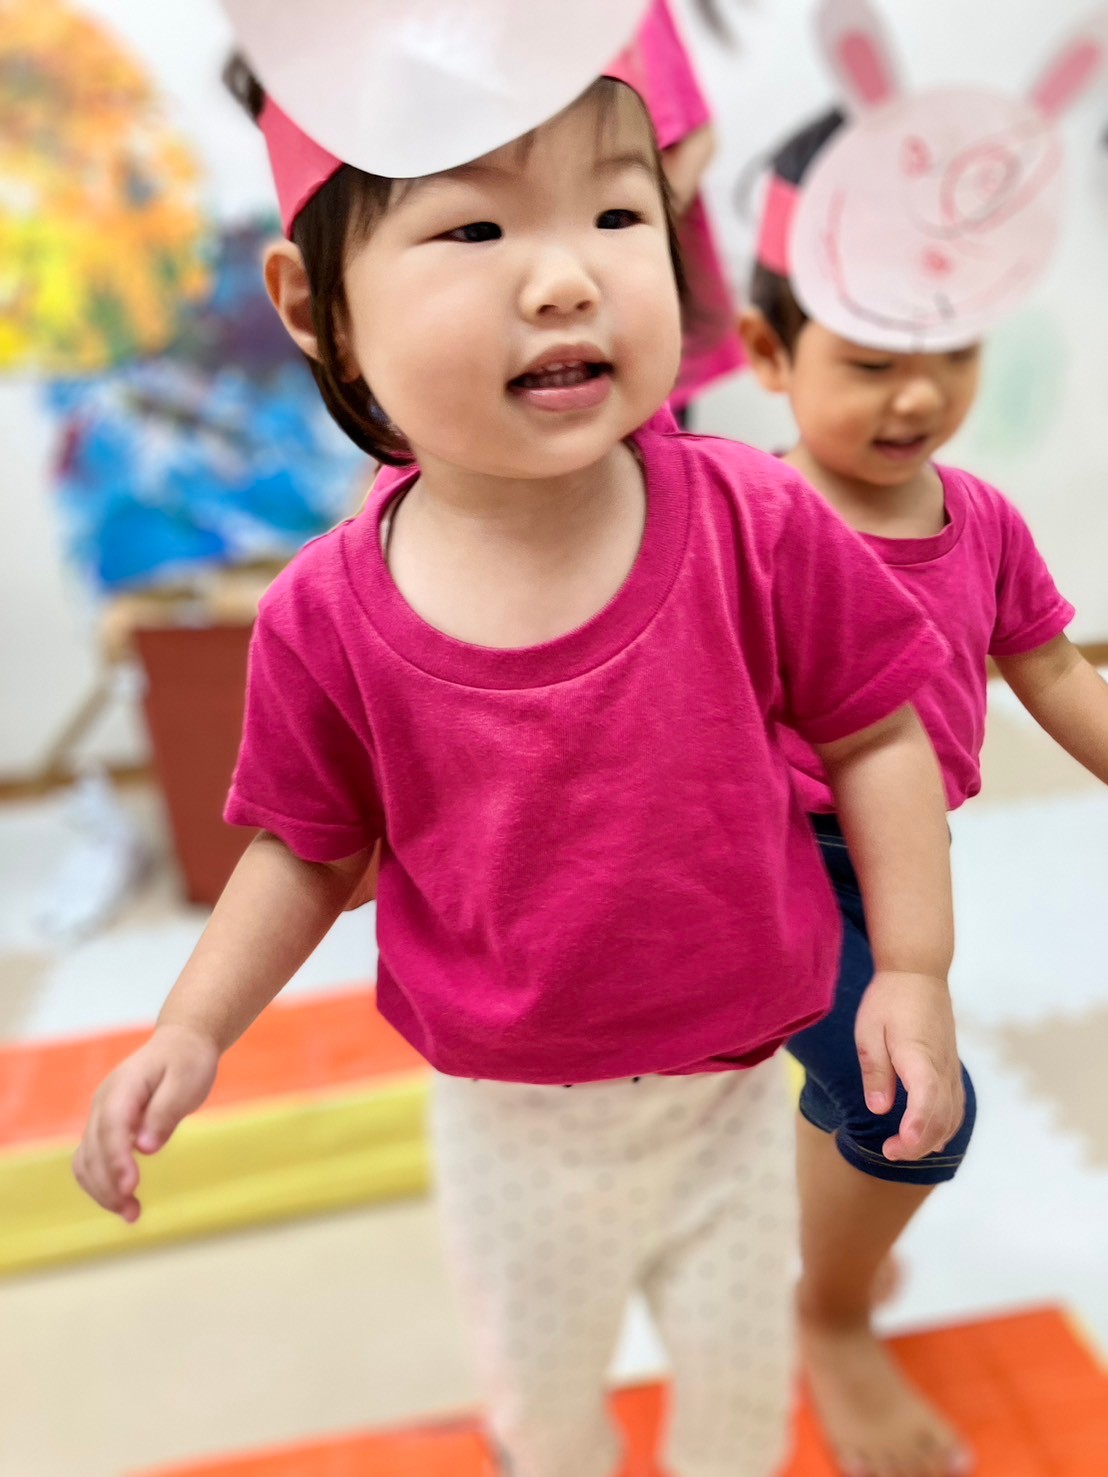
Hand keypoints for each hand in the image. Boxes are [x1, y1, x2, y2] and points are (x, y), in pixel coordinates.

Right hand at [72, 1024, 218, 1222]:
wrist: (180, 1044)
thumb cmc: (187, 1061)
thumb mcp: (187, 1080)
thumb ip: (166, 1111)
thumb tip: (145, 1148)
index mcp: (124, 1086)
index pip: (111, 1125)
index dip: (117, 1158)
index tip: (130, 1186)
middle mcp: (103, 1102)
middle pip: (93, 1148)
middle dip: (109, 1184)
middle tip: (133, 1212)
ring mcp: (100, 1115)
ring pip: (86, 1159)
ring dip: (101, 1190)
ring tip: (131, 1214)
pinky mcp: (105, 1128)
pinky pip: (92, 1160)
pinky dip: (102, 1183)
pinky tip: (124, 1201)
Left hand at [854, 971, 964, 1161]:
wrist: (919, 974)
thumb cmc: (889, 1000)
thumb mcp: (869, 1031)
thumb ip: (876, 1071)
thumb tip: (879, 1109)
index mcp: (920, 1057)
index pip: (927, 1101)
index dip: (916, 1129)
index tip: (896, 1145)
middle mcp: (942, 1068)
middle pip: (941, 1118)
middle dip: (917, 1144)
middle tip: (889, 1151)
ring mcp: (951, 1069)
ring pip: (952, 1116)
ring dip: (931, 1140)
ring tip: (904, 1149)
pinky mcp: (952, 1068)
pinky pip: (956, 1106)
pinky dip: (946, 1127)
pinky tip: (931, 1138)